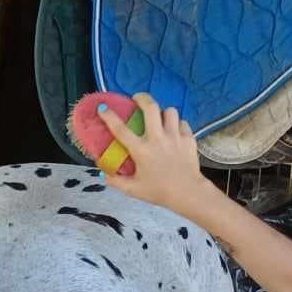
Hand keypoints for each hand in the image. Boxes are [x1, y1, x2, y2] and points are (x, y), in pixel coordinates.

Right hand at [105, 94, 209, 213]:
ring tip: (160, 118)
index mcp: (141, 150)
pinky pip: (182, 123)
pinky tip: (174, 131)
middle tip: (137, 99)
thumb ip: (116, 181)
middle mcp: (158, 138)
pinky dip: (177, 124)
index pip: (121, 129)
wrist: (187, 193)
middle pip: (151, 107)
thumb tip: (104, 173)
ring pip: (170, 111)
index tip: (103, 108)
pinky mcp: (189, 138)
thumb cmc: (159, 192)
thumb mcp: (133, 190)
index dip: (109, 116)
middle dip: (142, 98)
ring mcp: (175, 136)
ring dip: (163, 112)